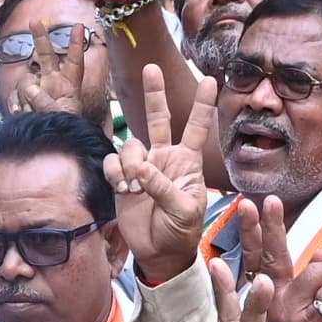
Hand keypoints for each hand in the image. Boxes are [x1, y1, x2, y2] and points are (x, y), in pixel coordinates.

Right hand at [111, 72, 212, 283]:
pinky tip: (123, 189)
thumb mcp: (184, 211)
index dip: (202, 104)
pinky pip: (112, 162)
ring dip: (129, 164)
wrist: (159, 253)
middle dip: (155, 94)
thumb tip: (140, 168)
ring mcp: (142, 167)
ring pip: (130, 145)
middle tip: (151, 69)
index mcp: (187, 162)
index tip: (210, 80)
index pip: (196, 127)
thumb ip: (163, 187)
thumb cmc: (182, 232)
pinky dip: (115, 173)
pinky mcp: (121, 179)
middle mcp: (164, 158)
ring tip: (134, 188)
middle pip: (158, 118)